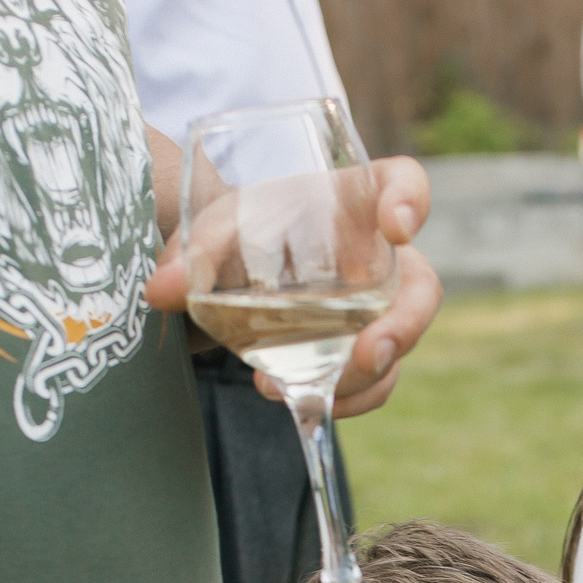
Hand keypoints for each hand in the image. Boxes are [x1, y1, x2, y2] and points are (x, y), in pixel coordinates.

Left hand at [144, 156, 438, 419]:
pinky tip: (290, 396)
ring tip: (299, 389)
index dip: (411, 201)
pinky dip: (338, 399)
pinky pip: (373, 384)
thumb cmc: (244, 233)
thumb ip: (191, 251)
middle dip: (404, 326)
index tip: (397, 224)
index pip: (404, 184)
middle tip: (371, 352)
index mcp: (355, 202)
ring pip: (398, 346)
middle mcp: (380, 257)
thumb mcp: (216, 230)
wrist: (240, 269)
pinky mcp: (362, 352)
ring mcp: (379, 310)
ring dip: (362, 378)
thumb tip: (160, 290)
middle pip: (422, 289)